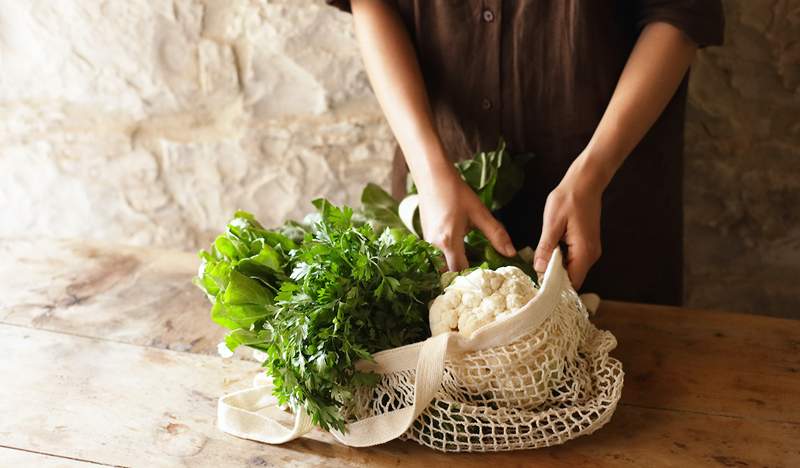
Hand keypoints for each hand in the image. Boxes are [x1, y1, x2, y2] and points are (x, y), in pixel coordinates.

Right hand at [418, 170, 516, 270]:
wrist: (432, 177)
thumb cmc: (456, 193)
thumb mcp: (480, 213)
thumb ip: (496, 234)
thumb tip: (511, 253)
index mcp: (448, 241)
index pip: (459, 270)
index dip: (472, 276)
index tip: (485, 276)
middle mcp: (434, 245)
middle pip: (448, 270)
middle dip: (462, 273)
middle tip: (479, 272)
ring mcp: (426, 242)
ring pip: (441, 263)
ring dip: (454, 264)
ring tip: (471, 260)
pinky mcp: (424, 237)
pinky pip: (436, 254)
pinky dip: (447, 255)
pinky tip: (459, 248)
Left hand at [533, 156, 605, 288]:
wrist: (585, 182)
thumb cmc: (569, 199)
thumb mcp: (552, 223)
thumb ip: (546, 248)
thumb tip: (539, 269)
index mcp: (584, 252)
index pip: (571, 282)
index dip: (554, 288)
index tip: (536, 288)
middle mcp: (591, 255)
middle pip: (572, 279)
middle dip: (553, 280)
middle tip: (532, 279)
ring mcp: (591, 250)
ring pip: (573, 270)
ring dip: (557, 270)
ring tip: (537, 267)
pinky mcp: (587, 245)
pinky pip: (574, 260)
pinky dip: (561, 261)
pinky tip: (548, 255)